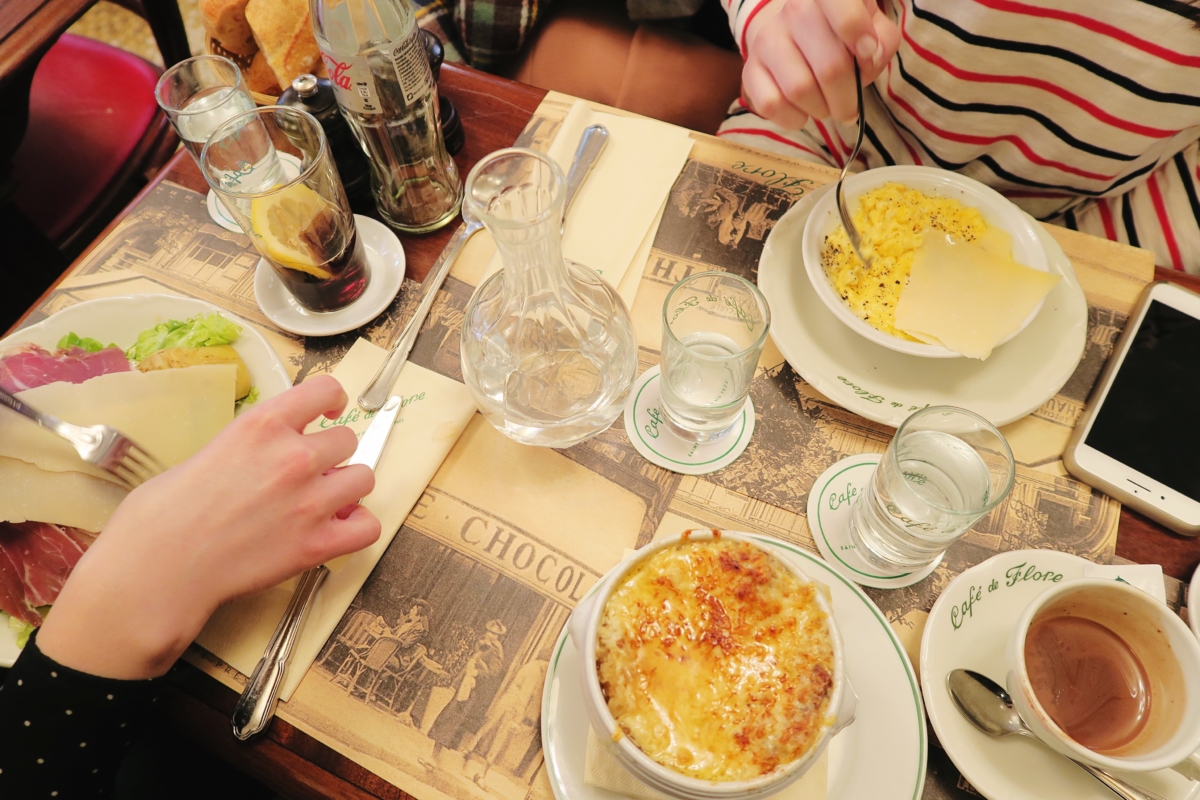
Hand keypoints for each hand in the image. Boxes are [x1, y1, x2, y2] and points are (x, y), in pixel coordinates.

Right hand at [38, 375, 380, 678]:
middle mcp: (293, 457)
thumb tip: (275, 450)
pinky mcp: (316, 545)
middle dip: (331, 454)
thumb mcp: (209, 451)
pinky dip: (357, 526)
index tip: (327, 413)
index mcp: (262, 425)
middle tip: (311, 472)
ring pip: (364, 478)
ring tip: (324, 500)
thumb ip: (254, 445)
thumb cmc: (164, 514)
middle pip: (347, 439)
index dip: (332, 400)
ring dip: (347, 487)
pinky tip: (336, 528)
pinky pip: (368, 527)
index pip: (325, 390)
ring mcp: (310, 501)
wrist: (158, 567)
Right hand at [741, 0, 899, 128]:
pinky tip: (802, 113)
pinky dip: (793, 119)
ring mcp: (768, 39)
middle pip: (830, 67)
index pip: (844, 11)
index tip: (867, 56)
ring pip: (800, 90)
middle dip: (847, 98)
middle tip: (850, 108)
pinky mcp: (750, 69)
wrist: (793, 32)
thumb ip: (882, 40)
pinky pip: (771, 104)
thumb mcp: (872, 26)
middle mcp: (793, 10)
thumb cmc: (839, 33)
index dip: (861, 38)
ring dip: (821, 110)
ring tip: (825, 107)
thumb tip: (868, 57)